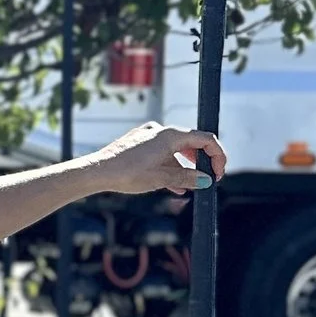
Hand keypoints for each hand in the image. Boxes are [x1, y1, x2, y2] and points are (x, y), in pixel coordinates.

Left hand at [84, 122, 225, 200]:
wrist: (97, 172)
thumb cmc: (127, 173)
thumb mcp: (162, 178)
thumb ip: (187, 177)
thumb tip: (205, 180)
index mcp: (170, 135)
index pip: (205, 139)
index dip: (217, 156)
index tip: (218, 174)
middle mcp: (160, 130)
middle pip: (192, 143)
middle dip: (202, 162)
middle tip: (207, 180)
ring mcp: (149, 136)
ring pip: (176, 150)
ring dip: (185, 167)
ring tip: (189, 186)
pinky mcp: (139, 143)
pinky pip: (162, 153)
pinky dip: (171, 166)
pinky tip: (173, 184)